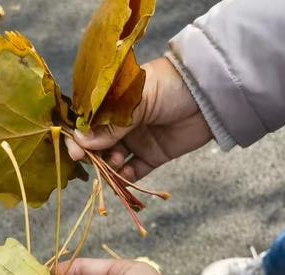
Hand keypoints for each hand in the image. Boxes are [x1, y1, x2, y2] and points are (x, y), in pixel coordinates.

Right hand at [66, 58, 212, 181]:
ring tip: (116, 162)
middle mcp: (122, 123)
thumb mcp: (137, 101)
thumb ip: (112, 124)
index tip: (75, 148)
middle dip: (93, 154)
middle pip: (99, 144)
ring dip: (110, 165)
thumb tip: (82, 141)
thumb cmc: (171, 86)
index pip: (89, 121)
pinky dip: (127, 178)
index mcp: (115, 102)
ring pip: (114, 159)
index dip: (80, 136)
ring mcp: (137, 140)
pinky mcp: (153, 156)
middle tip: (91, 159)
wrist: (210, 95)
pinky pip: (135, 172)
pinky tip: (125, 176)